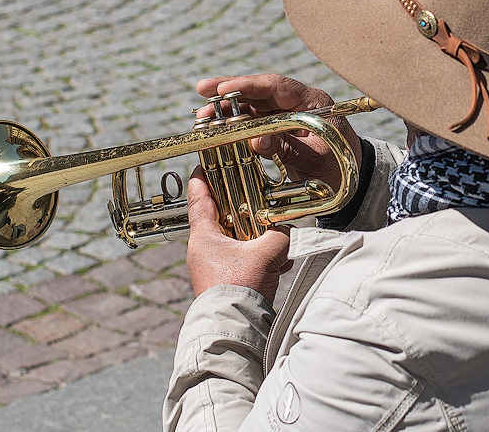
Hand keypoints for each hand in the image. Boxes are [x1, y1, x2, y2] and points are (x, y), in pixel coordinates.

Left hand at [186, 170, 290, 302]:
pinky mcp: (228, 279)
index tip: (208, 160)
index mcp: (203, 235)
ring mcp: (215, 265)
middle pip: (222, 215)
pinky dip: (262, 255)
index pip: (198, 196)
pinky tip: (281, 262)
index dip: (203, 175)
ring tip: (275, 233)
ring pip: (237, 238)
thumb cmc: (237, 289)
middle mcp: (205, 248)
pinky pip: (246, 258)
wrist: (234, 329)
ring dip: (256, 235)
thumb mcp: (265, 255)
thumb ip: (281, 235)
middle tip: (256, 193)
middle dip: (242, 205)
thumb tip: (289, 231)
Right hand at [196, 74, 361, 192]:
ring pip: (253, 106)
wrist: (352, 180)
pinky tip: (216, 127)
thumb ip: (287, 148)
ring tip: (203, 116)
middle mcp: (297, 103)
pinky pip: (254, 121)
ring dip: (228, 110)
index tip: (223, 88)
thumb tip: (256, 140)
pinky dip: (235, 124)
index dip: (249, 85)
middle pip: (260, 91)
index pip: (277, 86)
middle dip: (229, 92)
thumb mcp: (315, 160)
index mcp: (313, 102)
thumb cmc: (341, 167)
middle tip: (202, 92)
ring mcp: (287, 114)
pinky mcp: (279, 128)